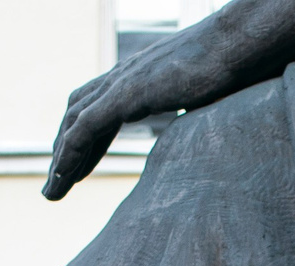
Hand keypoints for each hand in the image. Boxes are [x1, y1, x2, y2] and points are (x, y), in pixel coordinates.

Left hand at [44, 30, 231, 198]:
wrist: (241, 45)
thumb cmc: (235, 68)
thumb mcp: (206, 101)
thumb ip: (192, 117)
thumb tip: (207, 141)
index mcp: (140, 76)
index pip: (98, 107)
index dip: (85, 140)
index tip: (77, 169)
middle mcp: (124, 74)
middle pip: (78, 112)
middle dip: (64, 150)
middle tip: (56, 184)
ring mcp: (123, 81)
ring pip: (75, 122)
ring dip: (61, 159)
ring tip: (53, 191)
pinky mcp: (127, 93)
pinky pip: (86, 126)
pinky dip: (70, 152)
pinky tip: (63, 176)